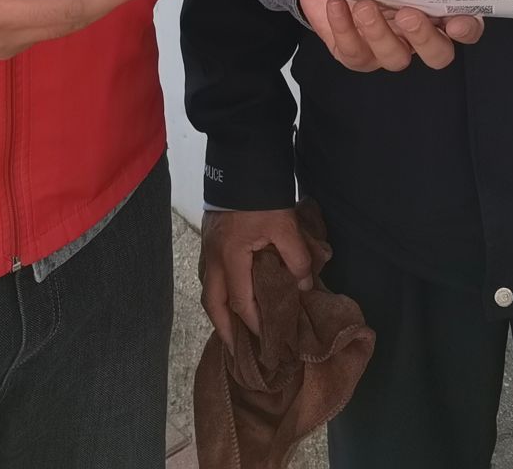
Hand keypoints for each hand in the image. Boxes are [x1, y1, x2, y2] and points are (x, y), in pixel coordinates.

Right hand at [201, 208, 313, 346]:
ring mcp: (207, 248)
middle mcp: (212, 258)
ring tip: (233, 327)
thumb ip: (297, 259)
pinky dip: (219, 292)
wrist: (241, 162)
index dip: (254, 324)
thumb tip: (304, 287)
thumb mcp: (285, 226)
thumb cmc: (261, 197)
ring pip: (208, 289)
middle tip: (236, 350)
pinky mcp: (209, 238)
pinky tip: (230, 295)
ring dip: (219, 311)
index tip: (268, 341)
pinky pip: (209, 275)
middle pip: (212, 303)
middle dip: (224, 329)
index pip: (240, 302)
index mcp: (230, 258)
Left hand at [299, 0, 483, 71]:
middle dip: (425, 37)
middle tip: (407, 14)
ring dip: (379, 34)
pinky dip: (344, 29)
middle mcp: (414, 32)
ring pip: (395, 58)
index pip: (465, 26)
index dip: (467, 29)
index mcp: (432, 7)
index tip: (455, 22)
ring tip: (363, 6)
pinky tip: (337, 4)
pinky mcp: (355, 54)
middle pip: (437, 53)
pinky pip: (354, 53)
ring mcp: (386, 47)